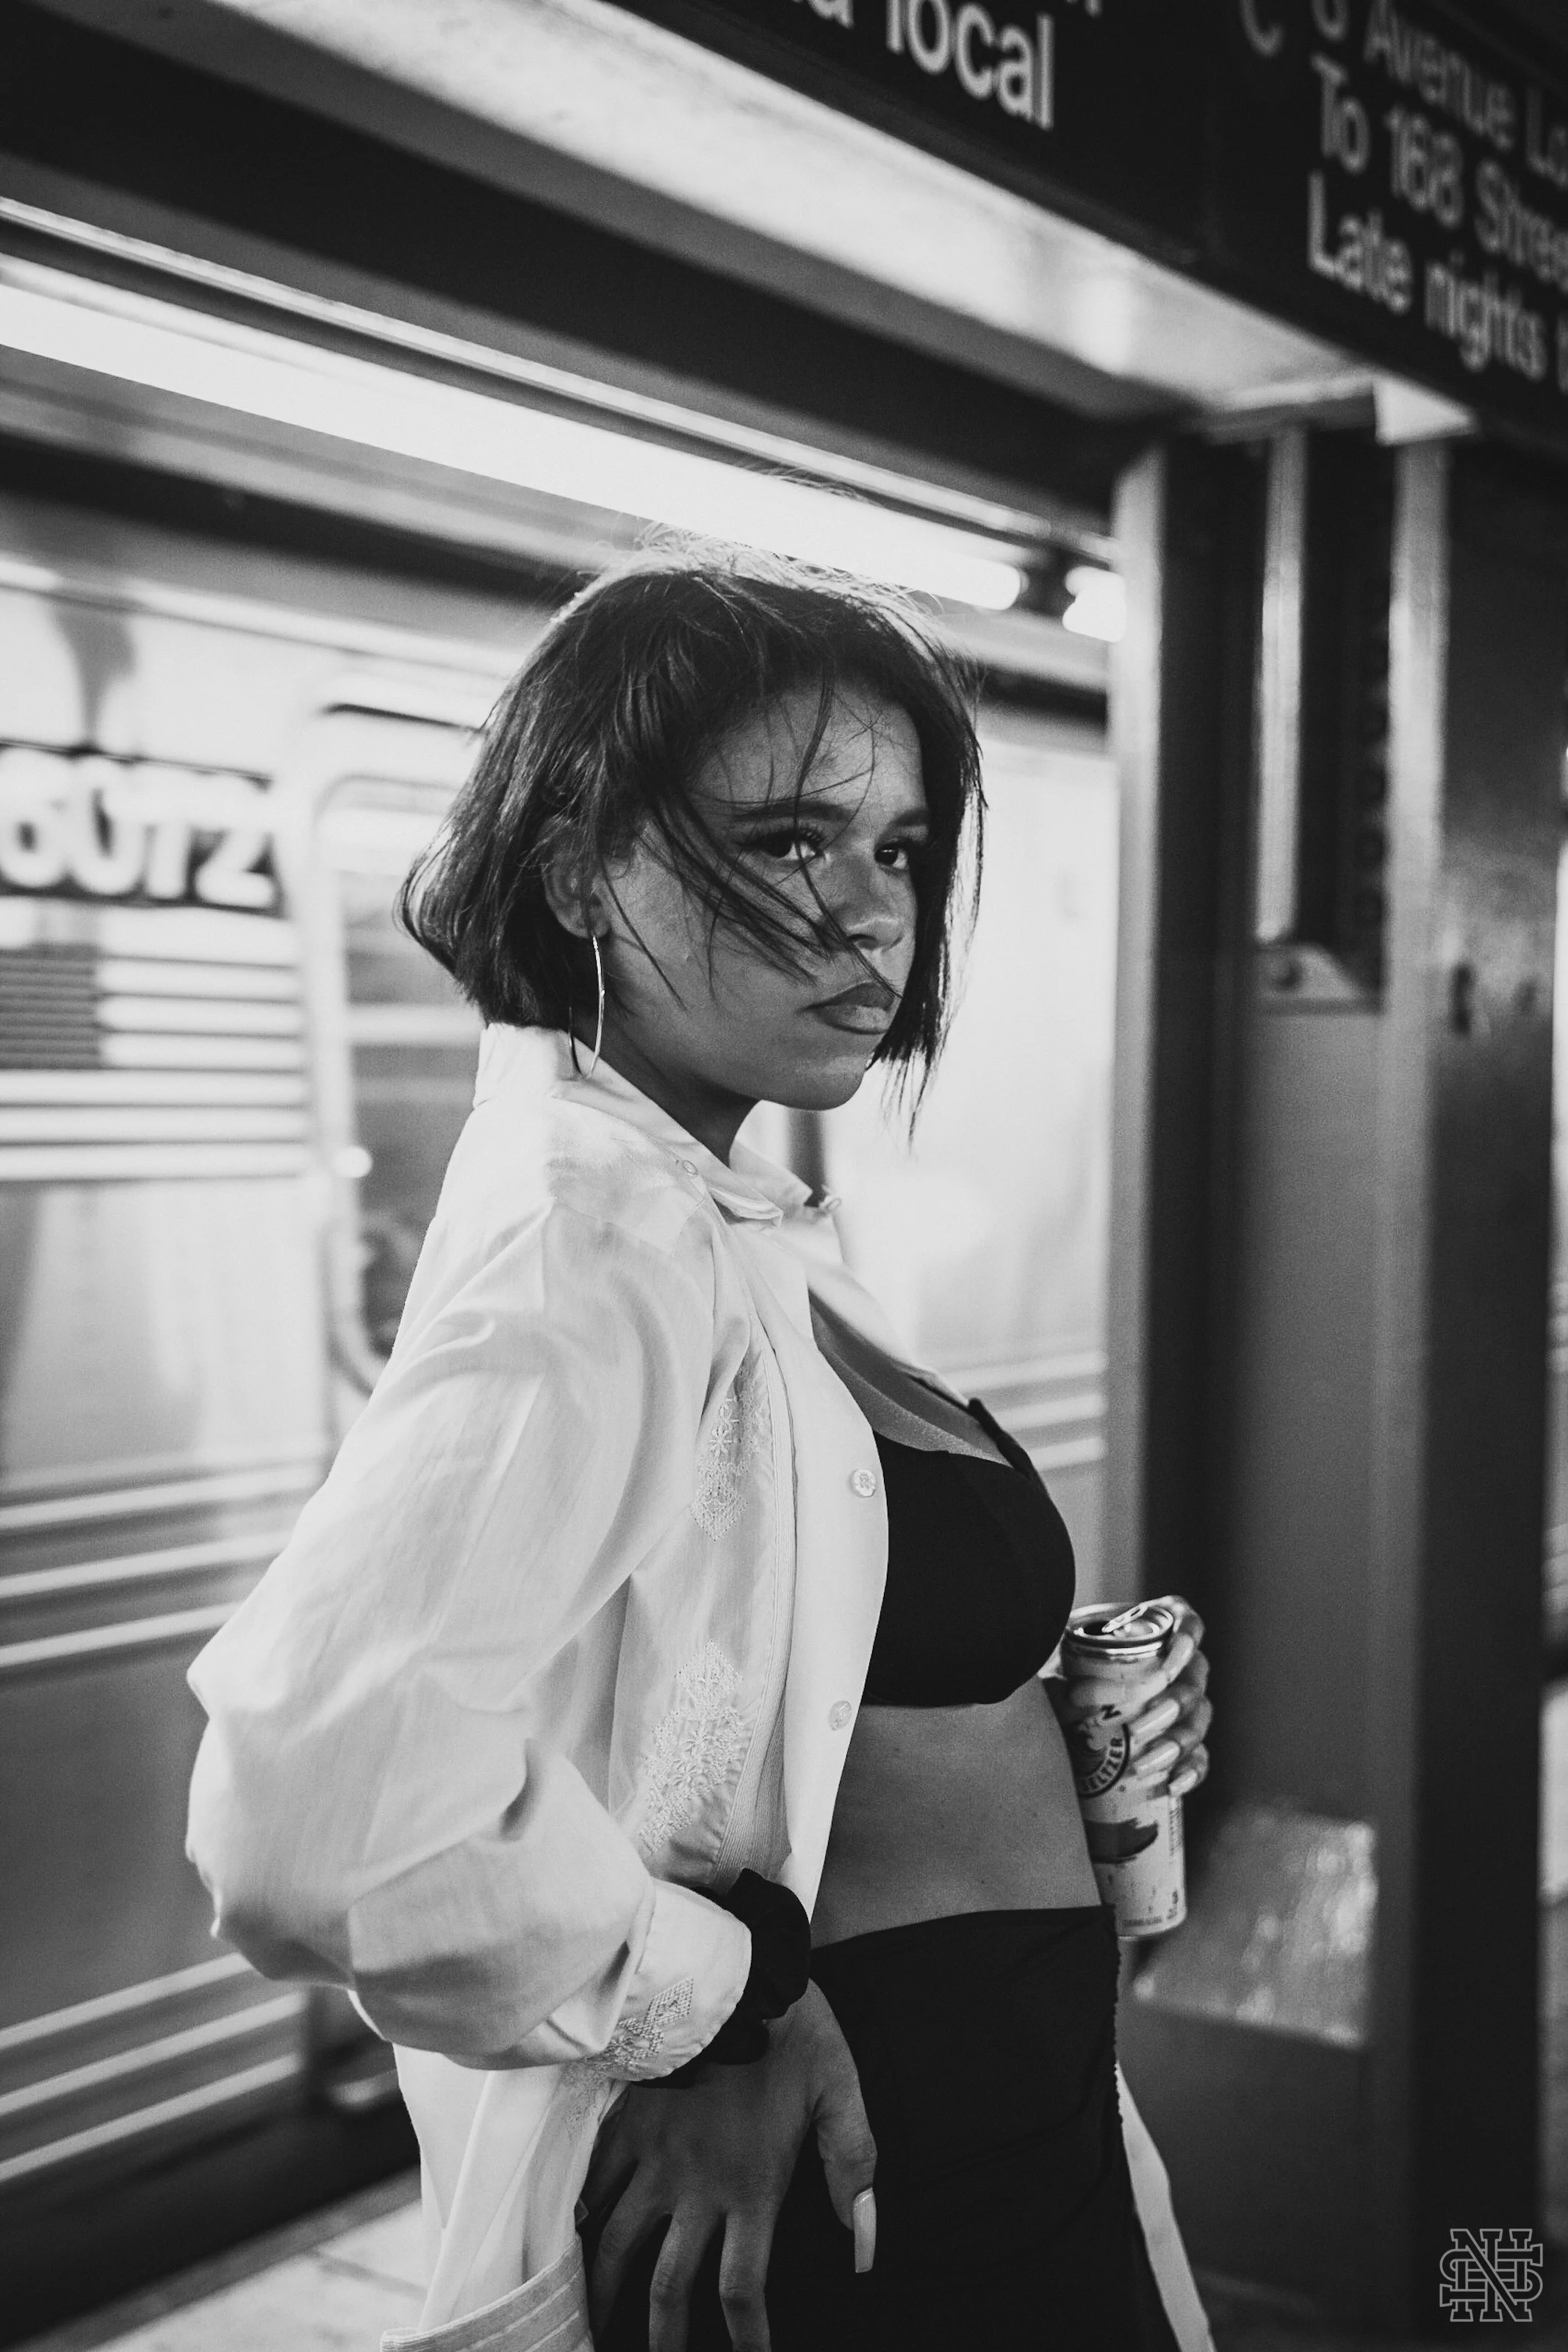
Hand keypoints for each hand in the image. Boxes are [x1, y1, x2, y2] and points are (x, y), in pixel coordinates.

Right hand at [582, 1980, 876, 2351]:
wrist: (731, 1967)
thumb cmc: (793, 2027)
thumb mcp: (839, 2089)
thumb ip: (854, 2167)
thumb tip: (866, 2249)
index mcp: (751, 2187)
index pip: (743, 2288)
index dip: (746, 2338)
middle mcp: (695, 2187)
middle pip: (670, 2288)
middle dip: (663, 2340)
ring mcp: (652, 2157)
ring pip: (617, 2247)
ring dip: (607, 2295)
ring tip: (598, 2327)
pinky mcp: (626, 2123)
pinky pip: (591, 2186)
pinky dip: (578, 2222)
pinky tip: (570, 2246)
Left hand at [1052, 1596, 1211, 1799]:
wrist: (1073, 1702)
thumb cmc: (1072, 1664)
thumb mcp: (1064, 1655)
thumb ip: (1060, 1664)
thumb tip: (1067, 1692)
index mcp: (1157, 1631)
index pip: (1187, 1622)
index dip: (1188, 1638)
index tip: (1170, 1660)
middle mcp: (1180, 1667)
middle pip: (1192, 1682)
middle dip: (1170, 1706)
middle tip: (1138, 1727)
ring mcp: (1187, 1706)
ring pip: (1197, 1722)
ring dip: (1174, 1744)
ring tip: (1142, 1765)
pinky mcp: (1186, 1742)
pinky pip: (1199, 1758)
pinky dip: (1189, 1772)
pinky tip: (1171, 1785)